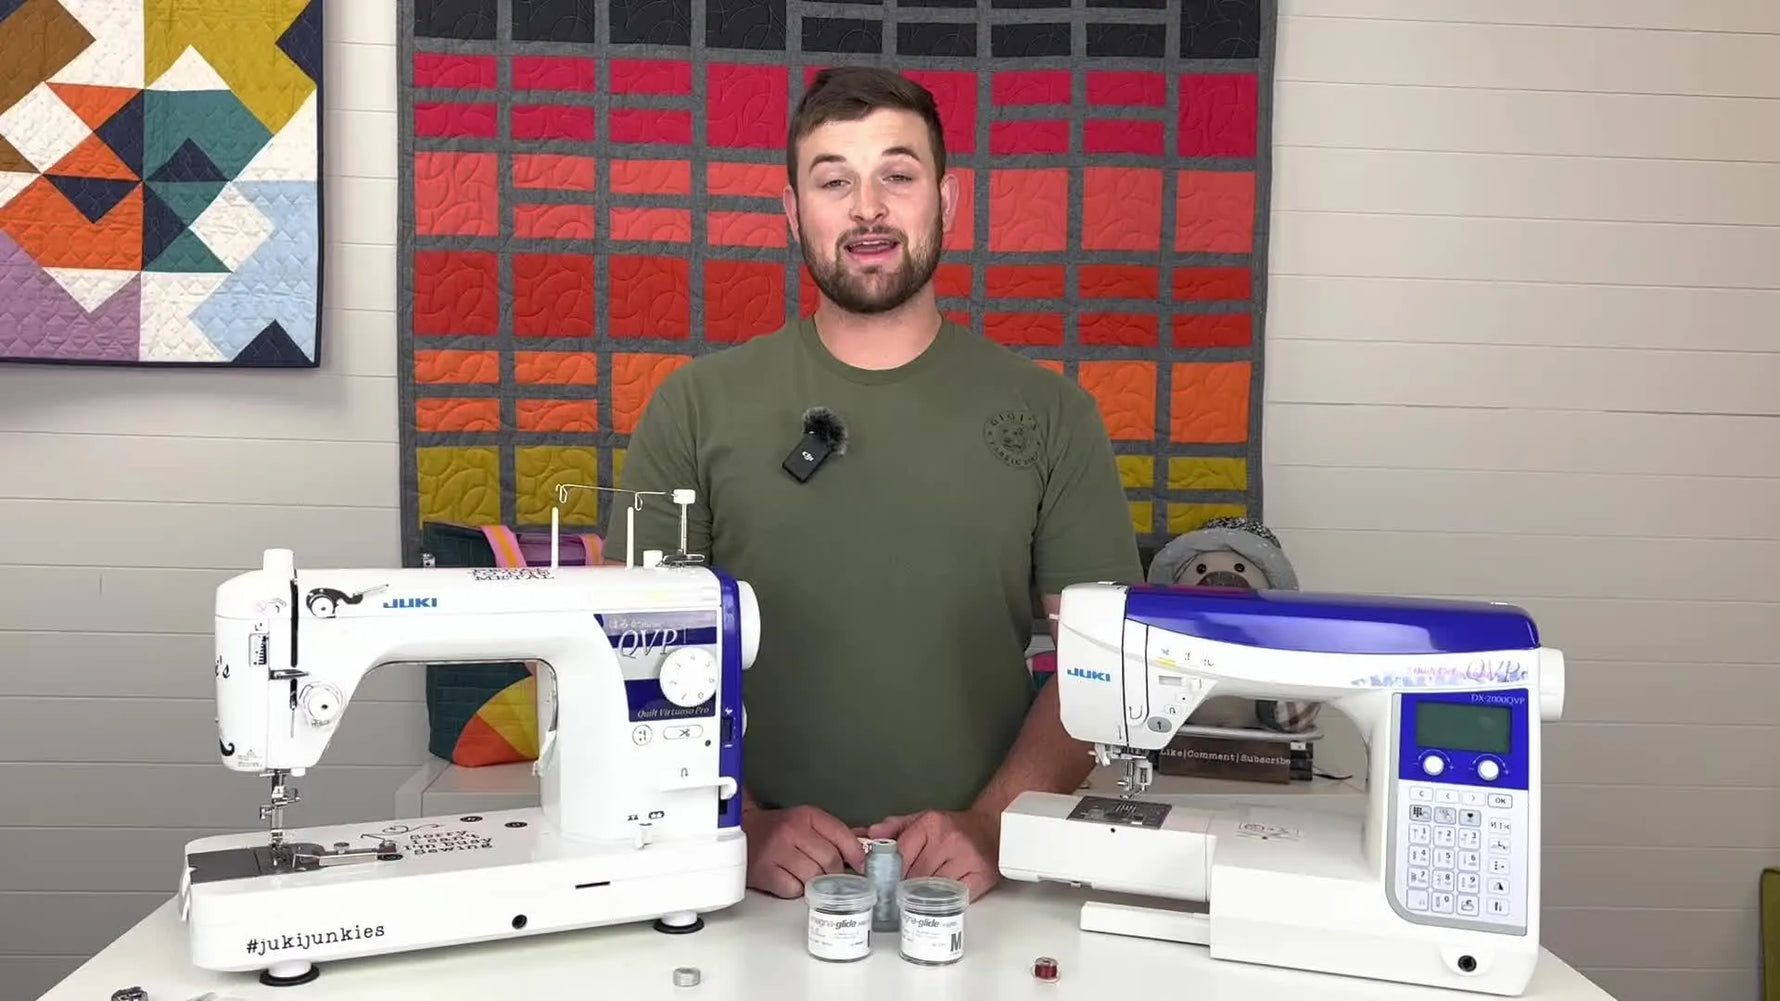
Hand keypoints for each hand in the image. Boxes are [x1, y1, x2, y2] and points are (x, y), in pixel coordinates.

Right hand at [741, 804, 866, 897]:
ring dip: (815, 883)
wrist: (742, 830)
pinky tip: (790, 879)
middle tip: (831, 876)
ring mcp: (777, 852)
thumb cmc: (778, 829)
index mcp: (807, 816)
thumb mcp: (807, 822)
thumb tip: (866, 849)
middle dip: (835, 873)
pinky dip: (796, 890)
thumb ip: (835, 835)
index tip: (863, 867)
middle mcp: (792, 831)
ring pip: (814, 878)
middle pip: (830, 861)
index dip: (857, 854)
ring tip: (806, 875)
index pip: (842, 835)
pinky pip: (794, 890)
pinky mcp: (766, 872)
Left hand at [865, 808, 1001, 898]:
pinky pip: (957, 896)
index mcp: (932, 823)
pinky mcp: (982, 876)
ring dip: (924, 896)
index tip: (883, 881)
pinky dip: (945, 900)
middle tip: (897, 894)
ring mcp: (967, 858)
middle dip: (905, 887)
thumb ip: (896, 826)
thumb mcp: (923, 819)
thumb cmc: (954, 826)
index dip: (890, 871)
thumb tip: (871, 834)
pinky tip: (939, 899)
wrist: (991, 826)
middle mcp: (949, 839)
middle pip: (916, 875)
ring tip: (917, 898)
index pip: (902, 854)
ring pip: (935, 888)